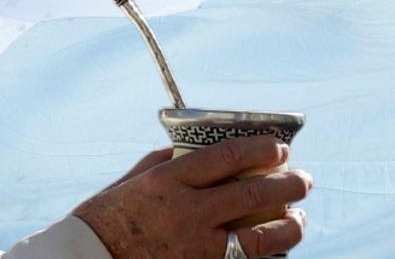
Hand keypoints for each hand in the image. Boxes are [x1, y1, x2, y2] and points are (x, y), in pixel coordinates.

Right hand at [73, 136, 312, 258]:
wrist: (91, 258)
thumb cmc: (112, 212)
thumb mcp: (138, 176)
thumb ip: (172, 161)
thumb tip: (204, 149)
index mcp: (170, 179)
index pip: (227, 157)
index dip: (260, 149)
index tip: (279, 147)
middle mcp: (187, 211)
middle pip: (252, 194)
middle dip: (288, 184)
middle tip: (303, 178)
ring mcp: (196, 247)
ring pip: (259, 238)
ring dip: (289, 225)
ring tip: (300, 216)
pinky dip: (268, 254)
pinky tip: (276, 246)